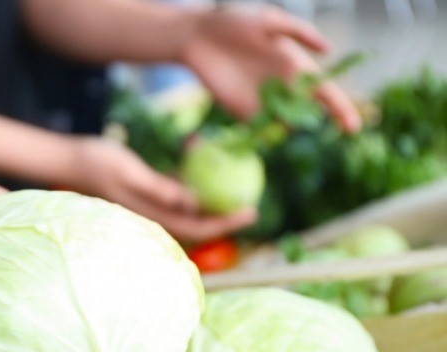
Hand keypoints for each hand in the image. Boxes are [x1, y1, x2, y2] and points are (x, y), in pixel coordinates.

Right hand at [67, 137, 255, 243]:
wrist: (67, 159)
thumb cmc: (95, 162)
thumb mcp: (129, 170)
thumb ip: (159, 188)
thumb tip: (192, 202)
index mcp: (151, 213)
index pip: (198, 227)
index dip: (226, 223)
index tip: (252, 211)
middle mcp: (153, 214)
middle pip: (198, 222)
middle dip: (226, 213)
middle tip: (253, 195)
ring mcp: (149, 204)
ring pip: (188, 207)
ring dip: (209, 192)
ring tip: (229, 167)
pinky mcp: (145, 191)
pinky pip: (175, 190)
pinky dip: (190, 178)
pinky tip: (196, 153)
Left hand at [179, 4, 360, 131]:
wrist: (196, 38)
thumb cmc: (233, 23)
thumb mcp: (268, 20)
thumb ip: (298, 30)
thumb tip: (327, 50)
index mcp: (296, 66)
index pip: (325, 91)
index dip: (341, 110)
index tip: (353, 127)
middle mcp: (283, 87)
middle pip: (308, 112)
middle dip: (314, 121)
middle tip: (310, 117)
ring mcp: (263, 101)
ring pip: (285, 124)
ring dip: (288, 126)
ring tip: (280, 116)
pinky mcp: (241, 112)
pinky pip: (259, 129)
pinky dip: (265, 134)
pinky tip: (264, 132)